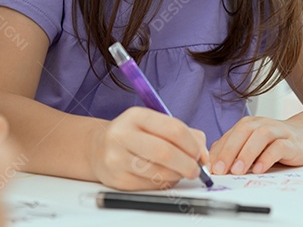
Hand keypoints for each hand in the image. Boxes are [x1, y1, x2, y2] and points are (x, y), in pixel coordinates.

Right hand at [87, 107, 208, 189]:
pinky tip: (164, 177)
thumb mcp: (155, 124)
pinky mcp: (117, 180)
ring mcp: (117, 158)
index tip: (200, 154)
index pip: (173, 129)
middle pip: (165, 153)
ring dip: (177, 176)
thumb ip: (185, 134)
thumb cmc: (135, 135)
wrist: (98, 148)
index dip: (192, 145)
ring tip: (180, 172)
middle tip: (195, 170)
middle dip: (187, 164)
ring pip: (158, 172)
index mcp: (136, 116)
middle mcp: (122, 135)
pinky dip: (164, 184)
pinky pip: (149, 186)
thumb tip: (204, 155)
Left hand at [208, 116, 302, 174]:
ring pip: (261, 136)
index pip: (229, 135)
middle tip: (220, 170)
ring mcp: (278, 131)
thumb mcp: (252, 146)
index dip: (218, 151)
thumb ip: (235, 152)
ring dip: (247, 153)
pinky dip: (268, 157)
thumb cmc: (276, 143)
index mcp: (249, 125)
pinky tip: (260, 169)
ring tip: (238, 170)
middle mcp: (262, 124)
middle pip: (243, 131)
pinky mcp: (292, 142)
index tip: (209, 168)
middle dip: (229, 151)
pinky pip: (279, 146)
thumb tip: (213, 164)